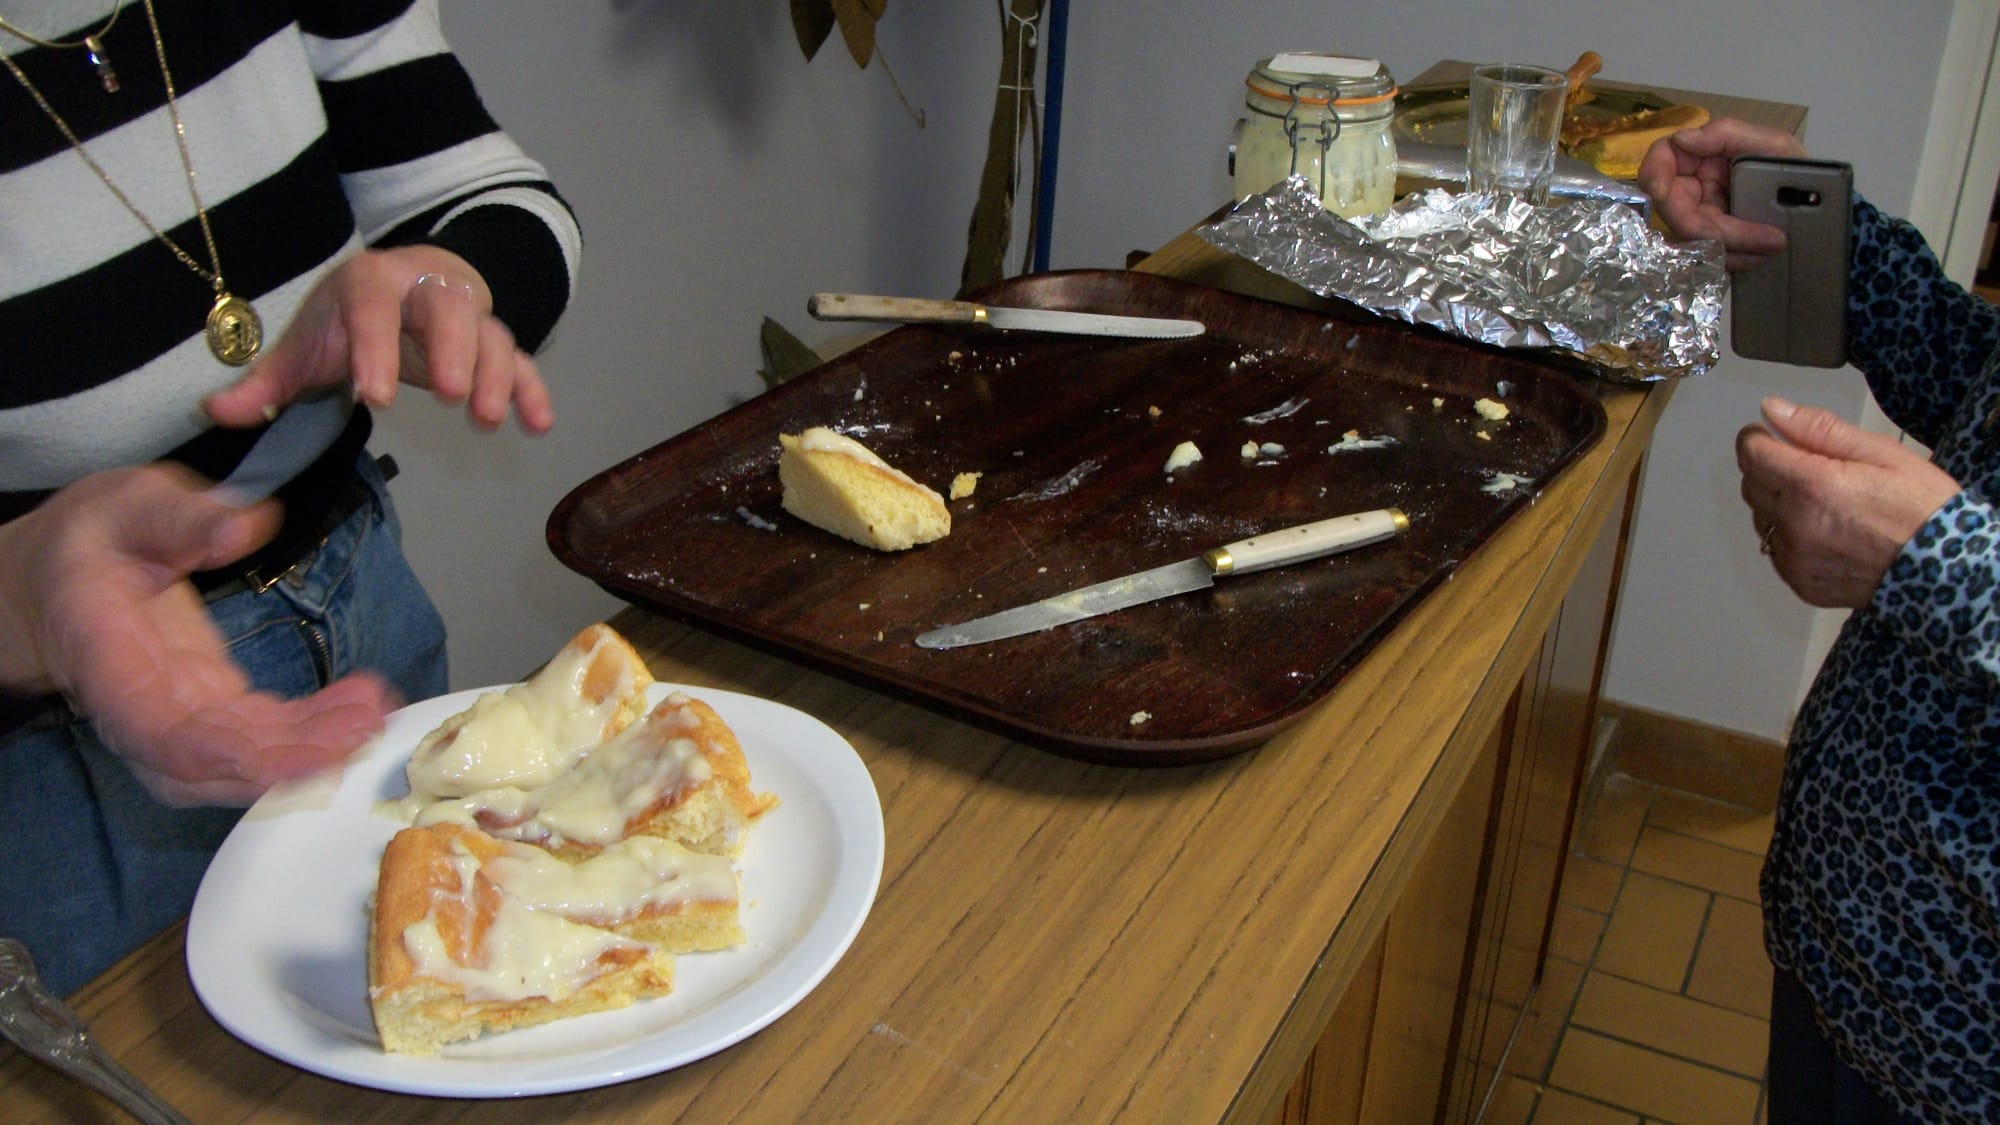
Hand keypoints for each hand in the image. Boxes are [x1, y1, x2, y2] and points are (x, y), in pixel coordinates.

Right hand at [0, 464, 396, 805]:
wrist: (62, 576)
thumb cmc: (93, 541)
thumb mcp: (129, 504)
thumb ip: (181, 517)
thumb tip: (241, 528)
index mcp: (104, 656)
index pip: (153, 730)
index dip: (219, 755)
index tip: (285, 755)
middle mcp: (135, 705)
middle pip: (206, 762)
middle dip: (287, 758)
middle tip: (360, 728)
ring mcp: (174, 715)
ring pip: (238, 758)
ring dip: (310, 749)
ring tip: (371, 714)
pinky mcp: (208, 708)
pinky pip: (260, 737)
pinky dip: (312, 730)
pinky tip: (358, 706)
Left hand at [202, 245, 554, 434]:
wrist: (407, 281)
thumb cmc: (350, 318)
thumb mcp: (307, 342)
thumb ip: (266, 380)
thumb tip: (216, 413)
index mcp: (372, 283)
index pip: (374, 309)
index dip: (376, 349)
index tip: (375, 396)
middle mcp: (427, 289)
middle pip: (450, 308)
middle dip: (454, 350)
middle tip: (450, 397)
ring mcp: (469, 313)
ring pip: (491, 333)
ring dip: (494, 375)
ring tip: (485, 419)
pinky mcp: (495, 340)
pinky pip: (520, 361)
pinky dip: (532, 390)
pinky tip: (538, 425)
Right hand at [1637, 117, 1807, 269]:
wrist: (1817, 205)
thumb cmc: (1795, 167)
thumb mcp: (1772, 144)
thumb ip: (1726, 134)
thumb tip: (1681, 139)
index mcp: (1699, 157)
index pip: (1659, 162)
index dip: (1655, 178)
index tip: (1663, 192)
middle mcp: (1692, 187)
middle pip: (1676, 213)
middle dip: (1715, 231)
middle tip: (1768, 239)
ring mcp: (1700, 215)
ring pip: (1693, 241)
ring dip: (1731, 249)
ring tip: (1773, 248)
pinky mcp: (1711, 241)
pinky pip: (1708, 256)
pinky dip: (1735, 258)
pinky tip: (1761, 256)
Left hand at [1738, 397, 1959, 607]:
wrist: (1946, 569)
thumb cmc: (1921, 507)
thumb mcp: (1881, 452)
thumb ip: (1819, 430)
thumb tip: (1773, 410)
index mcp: (1812, 485)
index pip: (1752, 454)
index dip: (1757, 439)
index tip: (1768, 436)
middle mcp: (1796, 525)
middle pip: (1751, 485)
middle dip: (1768, 468)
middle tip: (1806, 466)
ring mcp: (1796, 559)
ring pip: (1762, 519)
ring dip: (1778, 504)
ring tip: (1823, 502)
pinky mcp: (1801, 582)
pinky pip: (1777, 552)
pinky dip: (1791, 537)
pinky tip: (1825, 531)